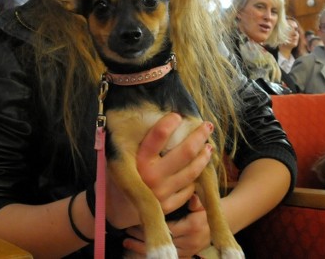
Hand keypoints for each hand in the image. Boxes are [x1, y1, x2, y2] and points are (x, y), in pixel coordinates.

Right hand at [106, 113, 212, 228]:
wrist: (115, 208)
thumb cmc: (120, 175)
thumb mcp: (123, 156)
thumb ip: (138, 142)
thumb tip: (158, 117)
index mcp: (138, 161)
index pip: (158, 137)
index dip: (170, 123)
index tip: (178, 115)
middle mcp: (151, 177)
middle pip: (185, 152)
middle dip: (199, 136)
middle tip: (207, 125)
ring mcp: (161, 193)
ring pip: (192, 171)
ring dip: (204, 156)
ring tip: (208, 146)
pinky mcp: (168, 206)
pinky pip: (189, 189)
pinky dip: (194, 178)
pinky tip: (197, 169)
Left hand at [123, 194, 210, 257]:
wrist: (220, 223)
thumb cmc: (205, 209)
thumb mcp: (202, 203)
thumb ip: (195, 201)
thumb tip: (192, 198)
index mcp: (192, 226)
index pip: (167, 228)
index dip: (150, 227)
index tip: (135, 222)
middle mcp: (190, 240)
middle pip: (162, 241)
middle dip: (142, 238)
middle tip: (126, 232)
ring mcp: (189, 249)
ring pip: (163, 251)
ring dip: (143, 248)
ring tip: (127, 242)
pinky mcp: (188, 255)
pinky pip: (169, 256)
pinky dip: (154, 253)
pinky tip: (139, 250)